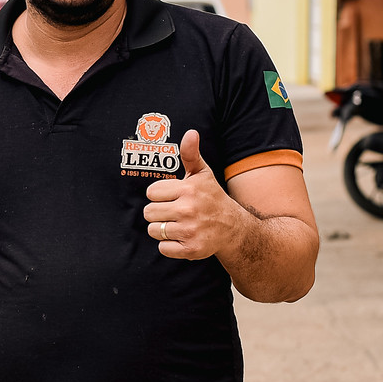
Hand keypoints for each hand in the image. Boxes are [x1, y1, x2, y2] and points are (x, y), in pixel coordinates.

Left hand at [142, 130, 248, 260]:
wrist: (233, 228)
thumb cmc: (212, 198)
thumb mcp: (202, 174)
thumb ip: (191, 154)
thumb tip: (191, 132)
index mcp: (188, 189)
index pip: (151, 192)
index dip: (160, 195)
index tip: (174, 197)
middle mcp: (189, 210)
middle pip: (148, 212)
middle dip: (159, 213)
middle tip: (175, 212)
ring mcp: (190, 230)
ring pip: (153, 230)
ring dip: (163, 229)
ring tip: (179, 224)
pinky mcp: (191, 249)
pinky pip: (163, 248)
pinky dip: (170, 245)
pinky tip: (183, 237)